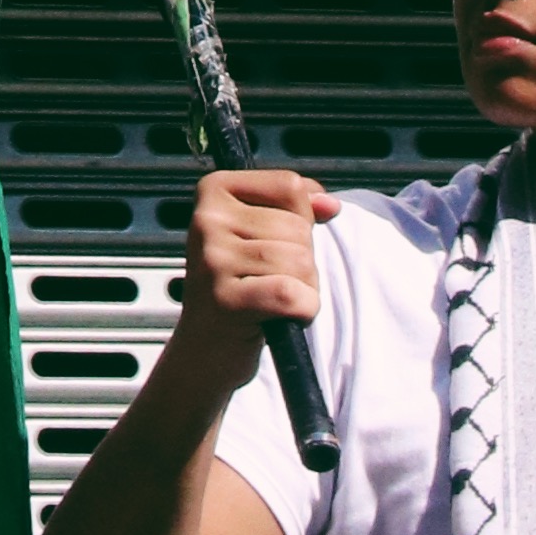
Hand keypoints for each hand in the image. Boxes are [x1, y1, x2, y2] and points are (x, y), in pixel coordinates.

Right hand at [165, 167, 332, 400]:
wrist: (204, 347)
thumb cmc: (237, 285)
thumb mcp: (256, 234)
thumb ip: (294, 210)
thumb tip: (331, 204)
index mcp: (214, 190)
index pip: (289, 187)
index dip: (302, 220)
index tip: (277, 242)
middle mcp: (207, 218)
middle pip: (298, 229)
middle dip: (303, 262)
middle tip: (271, 281)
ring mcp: (214, 259)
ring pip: (301, 262)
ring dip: (305, 289)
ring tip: (274, 301)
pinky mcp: (226, 300)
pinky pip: (292, 295)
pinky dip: (303, 310)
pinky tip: (282, 317)